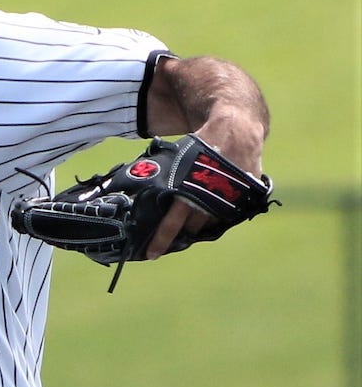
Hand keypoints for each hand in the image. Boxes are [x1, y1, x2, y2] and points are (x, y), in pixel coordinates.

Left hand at [145, 108, 266, 258]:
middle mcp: (209, 202)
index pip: (172, 224)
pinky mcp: (243, 200)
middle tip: (174, 232)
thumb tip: (144, 185)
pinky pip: (227, 216)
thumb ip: (167, 176)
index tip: (151, 255)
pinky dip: (217, 215)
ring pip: (209, 223)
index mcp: (188, 192)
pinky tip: (211, 209)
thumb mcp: (179, 158)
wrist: (237, 131)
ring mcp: (228, 204)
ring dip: (200, 224)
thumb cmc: (203, 143)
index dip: (161, 240)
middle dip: (181, 231)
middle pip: (191, 227)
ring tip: (192, 219)